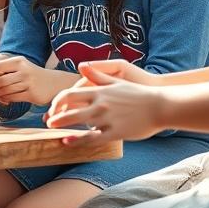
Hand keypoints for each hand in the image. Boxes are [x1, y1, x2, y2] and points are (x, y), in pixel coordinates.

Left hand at [0, 55, 60, 105]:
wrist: (53, 83)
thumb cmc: (31, 74)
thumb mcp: (19, 66)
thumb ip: (3, 67)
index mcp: (18, 61)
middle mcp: (23, 71)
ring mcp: (28, 83)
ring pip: (5, 90)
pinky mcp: (32, 94)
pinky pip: (12, 97)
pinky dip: (4, 98)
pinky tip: (2, 97)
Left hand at [46, 63, 165, 142]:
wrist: (161, 106)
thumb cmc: (139, 94)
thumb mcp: (117, 81)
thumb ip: (97, 75)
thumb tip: (81, 65)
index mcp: (99, 90)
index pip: (69, 94)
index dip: (57, 102)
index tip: (52, 108)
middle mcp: (100, 103)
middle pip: (69, 107)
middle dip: (55, 114)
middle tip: (48, 121)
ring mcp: (107, 118)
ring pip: (78, 122)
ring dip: (62, 125)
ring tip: (52, 129)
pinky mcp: (116, 132)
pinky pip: (93, 137)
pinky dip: (78, 140)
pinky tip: (68, 142)